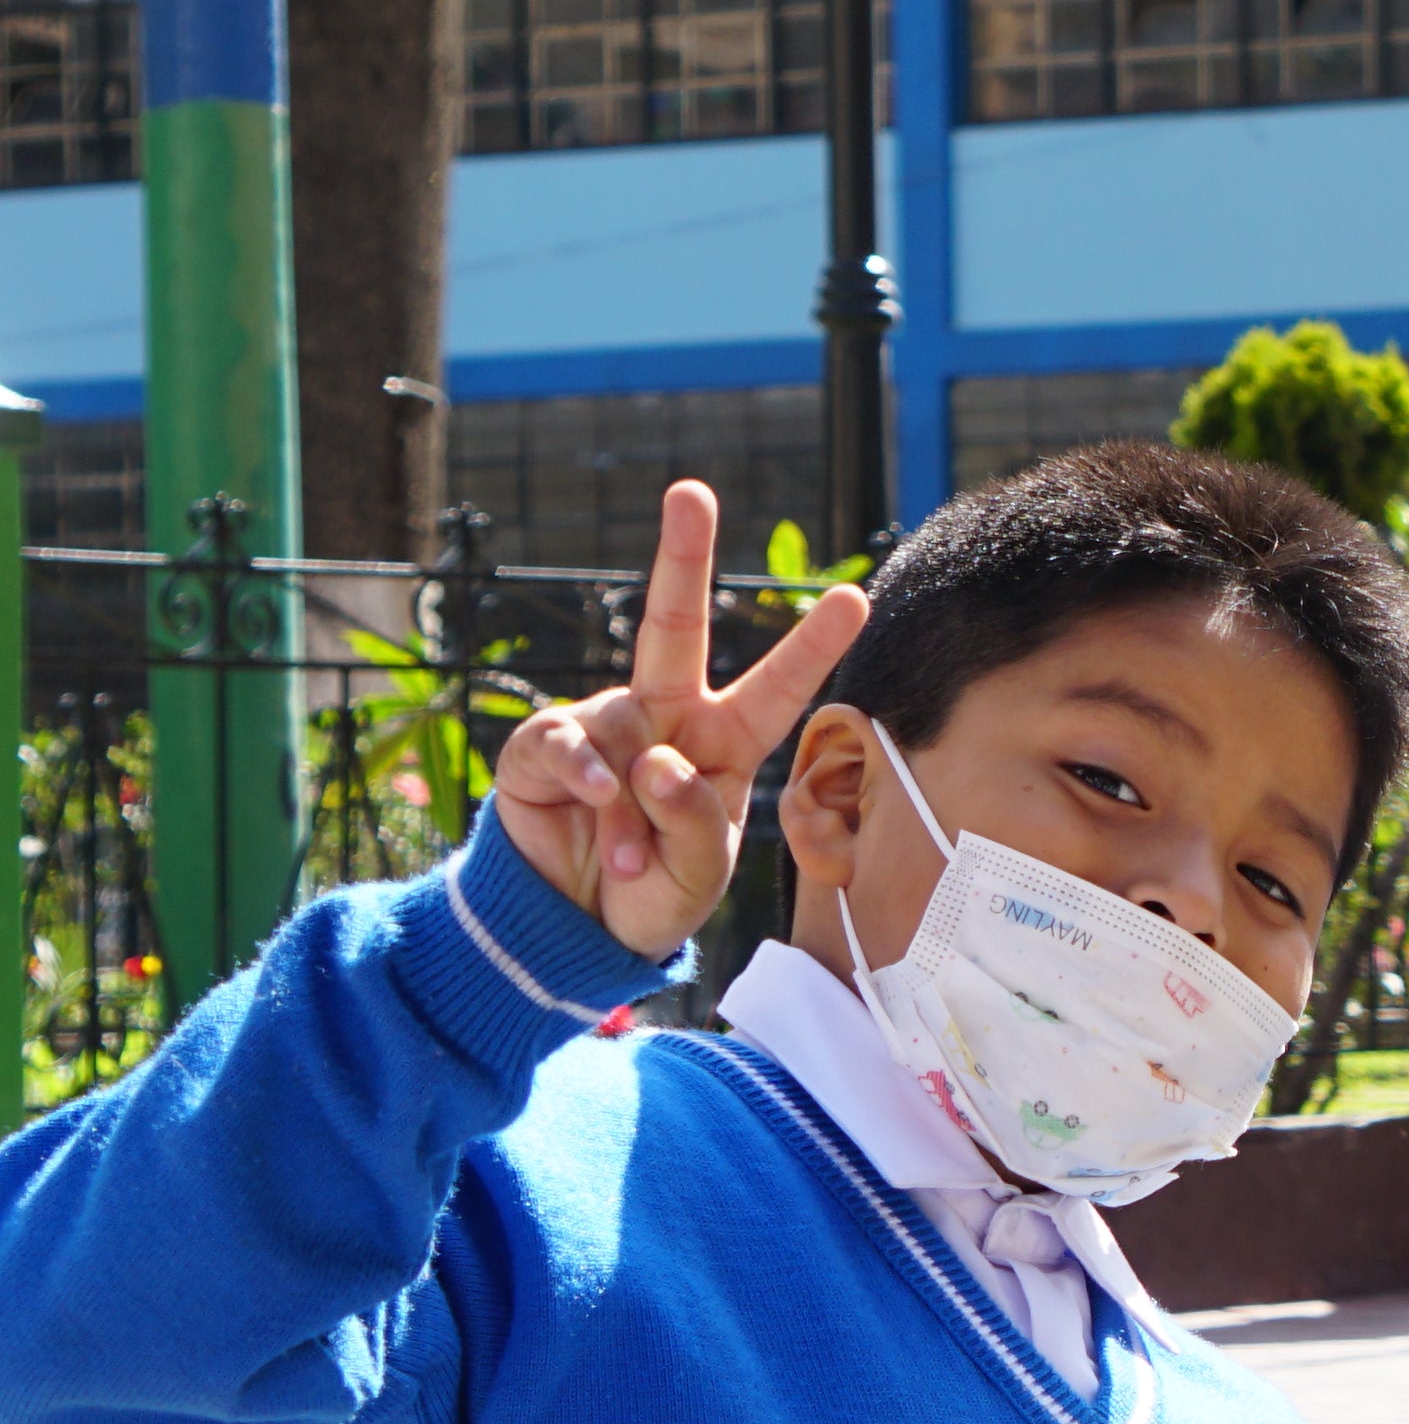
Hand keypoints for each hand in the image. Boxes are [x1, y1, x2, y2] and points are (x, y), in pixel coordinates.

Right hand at [484, 482, 868, 960]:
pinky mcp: (541, 747)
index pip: (775, 690)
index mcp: (723, 745)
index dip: (811, 647)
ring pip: (625, 728)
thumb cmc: (652, 895)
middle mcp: (666, 720)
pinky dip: (585, 774)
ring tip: (629, 861)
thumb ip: (690, 820)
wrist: (573, 930)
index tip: (853, 596)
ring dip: (630, 803)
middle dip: (682, 556)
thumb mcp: (695, 874)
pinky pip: (566, 740)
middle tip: (691, 492)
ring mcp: (603, 726)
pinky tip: (595, 802)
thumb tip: (658, 762)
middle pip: (675, 626)